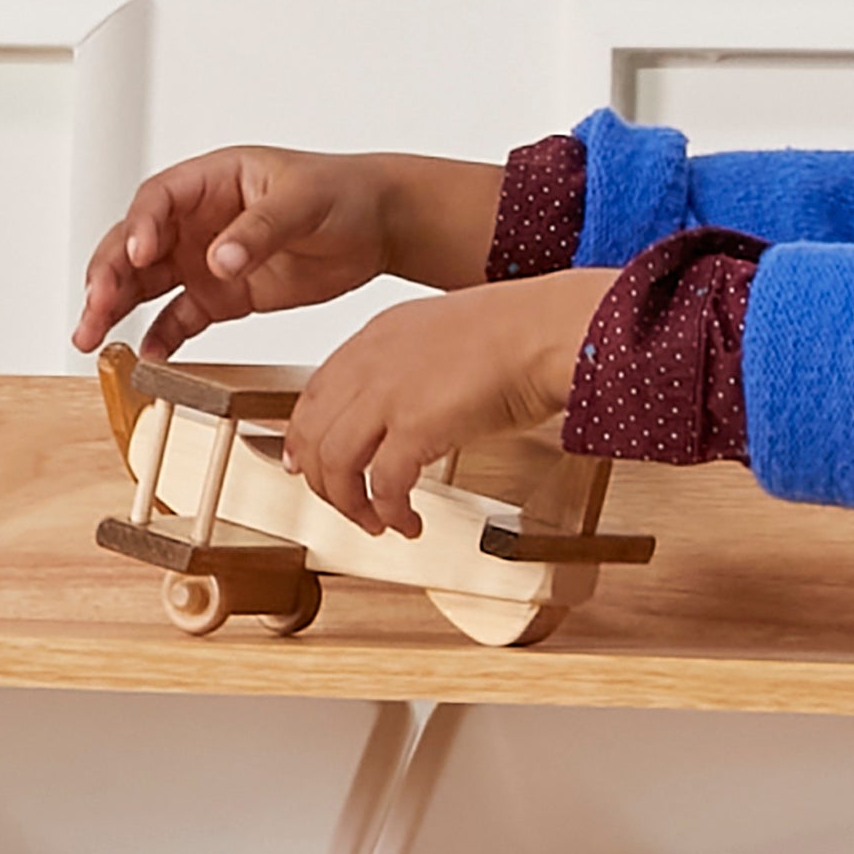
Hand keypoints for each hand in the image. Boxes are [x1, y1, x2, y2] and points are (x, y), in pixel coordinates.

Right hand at [71, 146, 503, 357]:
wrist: (377, 227)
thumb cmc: (342, 194)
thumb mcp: (304, 202)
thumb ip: (260, 230)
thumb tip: (220, 259)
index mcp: (210, 181)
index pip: (157, 199)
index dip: (140, 226)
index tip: (137, 254)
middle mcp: (196, 220)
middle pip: (136, 244)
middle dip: (109, 274)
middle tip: (94, 307)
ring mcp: (205, 259)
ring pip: (146, 283)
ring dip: (117, 308)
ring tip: (93, 338)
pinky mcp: (222, 296)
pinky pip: (180, 318)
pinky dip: (162, 337)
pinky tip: (148, 358)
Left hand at [283, 270, 613, 534]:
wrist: (550, 329)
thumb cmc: (520, 334)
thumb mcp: (444, 341)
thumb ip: (413, 371)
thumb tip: (406, 418)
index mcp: (377, 337)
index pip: (314, 394)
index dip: (303, 438)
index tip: (306, 466)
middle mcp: (372, 363)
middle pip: (313, 434)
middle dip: (323, 484)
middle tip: (346, 508)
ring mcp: (389, 393)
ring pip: (335, 464)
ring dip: (351, 506)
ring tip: (378, 524)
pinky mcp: (416, 425)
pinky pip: (384, 486)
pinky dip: (391, 514)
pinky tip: (409, 524)